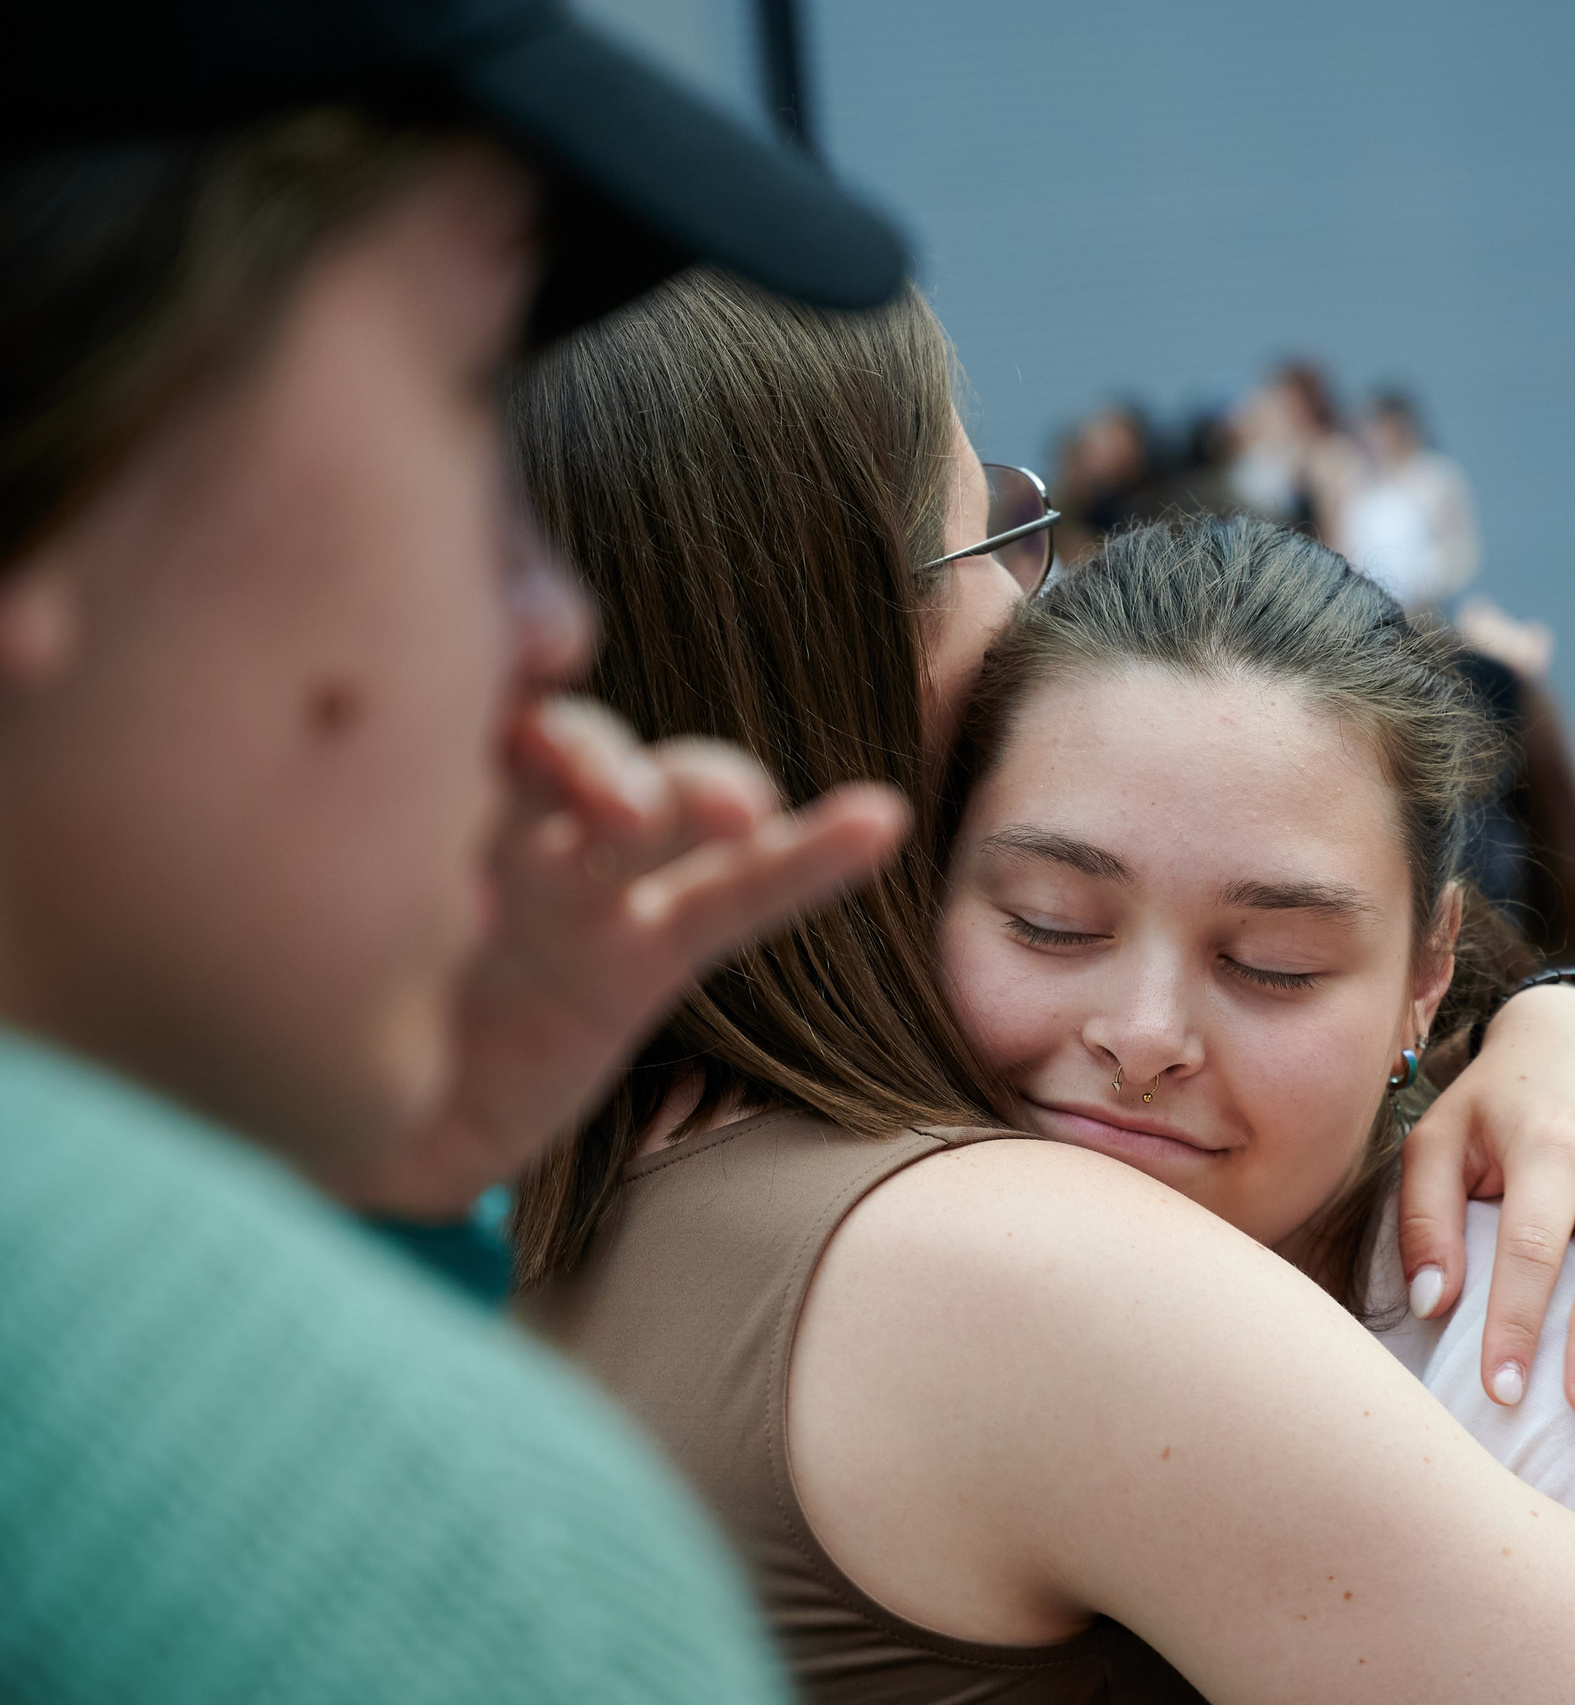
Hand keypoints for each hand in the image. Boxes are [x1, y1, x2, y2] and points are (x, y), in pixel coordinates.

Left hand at [332, 695, 907, 1215]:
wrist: (331, 1118)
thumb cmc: (284, 1000)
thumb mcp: (267, 933)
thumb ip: (283, 887)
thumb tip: (275, 859)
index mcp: (404, 779)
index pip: (458, 694)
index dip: (490, 667)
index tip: (507, 671)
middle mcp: (501, 809)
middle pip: (568, 745)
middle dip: (592, 753)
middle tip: (596, 798)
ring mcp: (583, 875)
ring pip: (656, 807)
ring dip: (698, 794)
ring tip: (737, 811)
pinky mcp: (644, 953)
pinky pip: (736, 899)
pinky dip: (808, 861)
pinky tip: (875, 822)